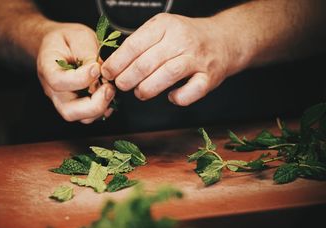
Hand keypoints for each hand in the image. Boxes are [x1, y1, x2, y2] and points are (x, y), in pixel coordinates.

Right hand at [37, 23, 114, 122]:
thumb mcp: (78, 36)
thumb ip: (88, 54)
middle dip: (94, 104)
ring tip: (111, 89)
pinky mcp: (78, 105)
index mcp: (48, 69)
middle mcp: (53, 90)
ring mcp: (64, 101)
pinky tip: (110, 95)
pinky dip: (103, 109)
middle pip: (69, 110)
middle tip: (109, 88)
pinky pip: (90, 116)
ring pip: (81, 118)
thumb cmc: (68, 39)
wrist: (60, 45)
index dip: (80, 79)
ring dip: (101, 108)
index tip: (96, 68)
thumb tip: (101, 72)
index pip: (59, 82)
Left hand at [101, 13, 236, 105]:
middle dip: (128, 78)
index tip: (108, 72)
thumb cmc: (187, 37)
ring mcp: (197, 58)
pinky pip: (192, 90)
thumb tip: (114, 65)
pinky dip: (179, 97)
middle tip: (121, 85)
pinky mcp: (209, 76)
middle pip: (147, 62)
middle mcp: (181, 39)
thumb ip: (141, 44)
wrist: (224, 39)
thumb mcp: (163, 29)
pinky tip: (171, 96)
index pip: (134, 45)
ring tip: (140, 92)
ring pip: (168, 74)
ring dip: (148, 88)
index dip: (117, 62)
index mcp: (165, 25)